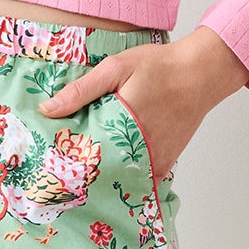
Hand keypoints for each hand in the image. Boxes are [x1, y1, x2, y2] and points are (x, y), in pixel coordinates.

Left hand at [38, 26, 248, 181]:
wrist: (200, 74)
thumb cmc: (159, 67)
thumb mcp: (115, 68)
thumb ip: (82, 90)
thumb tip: (47, 109)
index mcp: (121, 126)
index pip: (83, 156)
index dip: (64, 162)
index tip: (49, 163)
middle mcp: (139, 150)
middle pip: (100, 173)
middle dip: (80, 173)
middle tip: (60, 173)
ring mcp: (154, 161)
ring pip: (120, 180)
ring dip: (102, 179)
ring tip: (81, 175)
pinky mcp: (164, 164)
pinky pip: (140, 181)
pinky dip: (125, 179)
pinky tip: (110, 174)